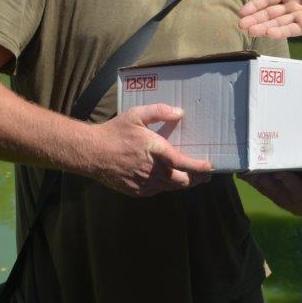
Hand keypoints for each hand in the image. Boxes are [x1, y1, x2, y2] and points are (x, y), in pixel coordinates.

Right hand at [85, 103, 212, 196]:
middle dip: (197, 178)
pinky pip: (157, 190)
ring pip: (171, 188)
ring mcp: (144, 183)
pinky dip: (166, 186)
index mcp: (156, 151)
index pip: (184, 163)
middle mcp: (153, 171)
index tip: (210, 165)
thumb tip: (180, 112)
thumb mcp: (137, 115)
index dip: (199, 166)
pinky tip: (168, 179)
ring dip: (183, 183)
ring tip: (192, 178)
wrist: (91, 153)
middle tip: (206, 174)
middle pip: (182, 181)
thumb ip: (160, 111)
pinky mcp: (137, 191)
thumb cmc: (115, 132)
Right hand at [238, 0, 301, 38]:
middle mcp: (290, 5)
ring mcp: (297, 17)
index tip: (243, 11)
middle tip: (241, 25)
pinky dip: (279, 31)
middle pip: (269, 12)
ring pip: (277, 22)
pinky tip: (268, 34)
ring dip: (263, 27)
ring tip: (250, 31)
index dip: (255, 4)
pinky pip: (290, 29)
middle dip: (255, 19)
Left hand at [239, 164, 301, 215]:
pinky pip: (259, 187)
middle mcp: (298, 195)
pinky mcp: (269, 193)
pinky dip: (250, 179)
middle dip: (285, 178)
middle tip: (280, 168)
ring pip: (272, 188)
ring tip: (255, 167)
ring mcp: (282, 196)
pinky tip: (241, 170)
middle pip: (292, 187)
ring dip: (263, 179)